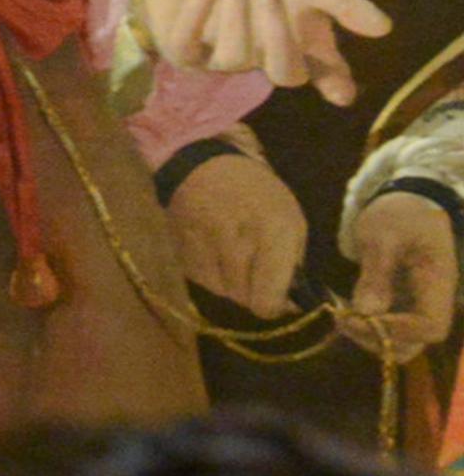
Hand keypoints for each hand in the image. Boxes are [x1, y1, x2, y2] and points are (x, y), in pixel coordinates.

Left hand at [133, 0, 393, 106]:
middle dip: (279, 36)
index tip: (343, 92)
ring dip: (234, 14)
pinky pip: (184, 45)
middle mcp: (259, 60)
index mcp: (292, 49)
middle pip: (281, 72)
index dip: (331, 81)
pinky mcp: (183, 49)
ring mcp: (220, 59)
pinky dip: (195, 15)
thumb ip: (343, 7)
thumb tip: (385, 29)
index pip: (317, 71)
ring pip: (233, 57)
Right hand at [163, 146, 309, 315]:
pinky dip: (212, 274)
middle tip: (257, 269)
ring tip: (235, 257)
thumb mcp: (290, 219)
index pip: (267, 299)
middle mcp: (237, 245)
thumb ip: (293, 262)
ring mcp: (204, 251)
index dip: (274, 305)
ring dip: (232, 283)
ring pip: (222, 293)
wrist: (199, 170)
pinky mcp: (181, 256)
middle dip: (254, 290)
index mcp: (274, 233)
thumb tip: (291, 303)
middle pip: (244, 299)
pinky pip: (202, 282)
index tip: (279, 298)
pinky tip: (214, 251)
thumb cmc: (256, 194)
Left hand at [348, 188, 460, 359]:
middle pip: (414, 343)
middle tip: (344, 319)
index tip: (361, 317)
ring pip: (399, 342)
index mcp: (438, 282)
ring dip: (368, 337)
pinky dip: (365, 328)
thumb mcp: (383, 236)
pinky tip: (345, 311)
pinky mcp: (401, 305)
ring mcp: (417, 305)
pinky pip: (387, 330)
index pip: (430, 327)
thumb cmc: (399, 214)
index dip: (397, 331)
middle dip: (377, 340)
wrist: (406, 204)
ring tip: (342, 314)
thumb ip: (376, 274)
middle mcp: (432, 301)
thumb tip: (367, 312)